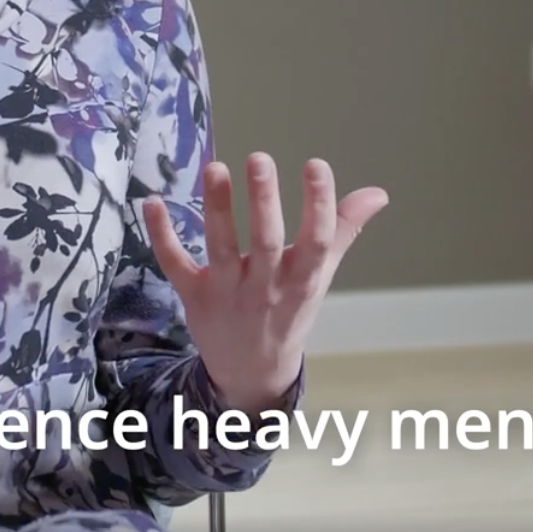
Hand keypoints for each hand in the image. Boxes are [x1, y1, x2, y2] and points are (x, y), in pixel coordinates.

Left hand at [141, 154, 386, 413]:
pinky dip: (162, 235)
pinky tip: (154, 202)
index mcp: (302, 280)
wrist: (252, 372)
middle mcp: (266, 287)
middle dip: (264, 201)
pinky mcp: (194, 296)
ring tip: (216, 168)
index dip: (320, 204)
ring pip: (221, 249)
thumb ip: (343, 230)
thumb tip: (378, 193)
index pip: (316, 241)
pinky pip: (175, 264)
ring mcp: (227, 293)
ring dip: (217, 209)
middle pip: (266, 242)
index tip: (316, 165)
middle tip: (260, 158)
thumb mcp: (319, 276)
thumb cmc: (289, 311)